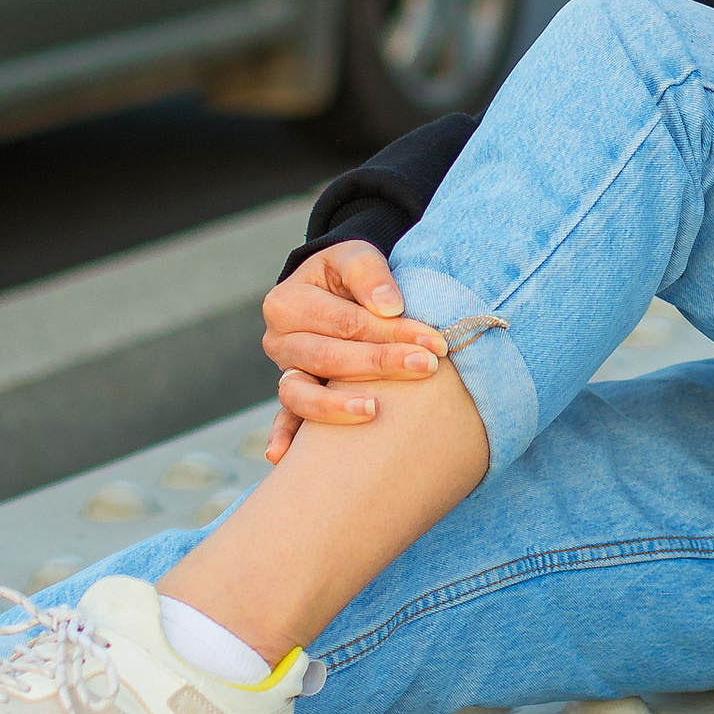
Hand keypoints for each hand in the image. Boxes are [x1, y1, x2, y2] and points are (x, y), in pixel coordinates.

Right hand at [260, 240, 451, 461]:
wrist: (336, 292)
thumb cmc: (351, 276)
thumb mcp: (356, 257)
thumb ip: (369, 274)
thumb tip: (389, 306)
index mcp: (288, 301)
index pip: (345, 321)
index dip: (390, 332)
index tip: (434, 341)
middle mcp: (279, 339)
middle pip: (328, 357)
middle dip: (380, 364)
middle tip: (426, 368)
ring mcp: (284, 372)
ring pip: (300, 393)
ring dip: (336, 405)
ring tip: (373, 411)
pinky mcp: (292, 396)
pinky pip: (285, 419)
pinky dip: (283, 436)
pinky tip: (283, 457)